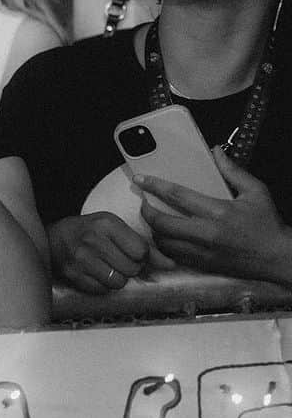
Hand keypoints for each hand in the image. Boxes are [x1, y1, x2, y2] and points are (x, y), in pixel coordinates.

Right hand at [48, 211, 149, 293]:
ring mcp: (81, 258)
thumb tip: (170, 264)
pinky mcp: (73, 274)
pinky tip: (95, 273)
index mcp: (106, 223)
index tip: (132, 252)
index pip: (141, 250)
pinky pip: (102, 290)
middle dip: (130, 268)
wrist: (54, 238)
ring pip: (119, 282)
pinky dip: (102, 285)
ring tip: (108, 267)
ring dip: (117, 278)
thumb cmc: (88, 232)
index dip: (141, 256)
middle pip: (132, 268)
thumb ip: (143, 245)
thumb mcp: (114, 228)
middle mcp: (93, 239)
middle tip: (119, 261)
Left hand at [138, 147, 291, 281]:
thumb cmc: (268, 224)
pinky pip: (174, 256)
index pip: (178, 196)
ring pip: (164, 243)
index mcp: (219, 212)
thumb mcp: (256, 192)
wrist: (279, 258)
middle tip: (144, 202)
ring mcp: (204, 252)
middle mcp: (208, 234)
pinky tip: (166, 237)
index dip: (155, 186)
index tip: (140, 179)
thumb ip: (233, 171)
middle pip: (162, 223)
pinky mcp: (204, 266)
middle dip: (147, 211)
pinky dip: (165, 246)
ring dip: (153, 230)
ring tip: (154, 219)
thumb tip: (216, 151)